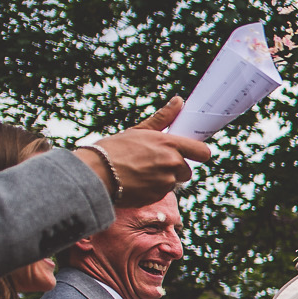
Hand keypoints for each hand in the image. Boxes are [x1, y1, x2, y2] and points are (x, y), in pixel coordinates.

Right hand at [77, 98, 211, 205]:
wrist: (94, 173)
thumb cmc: (114, 149)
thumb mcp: (138, 131)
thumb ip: (163, 118)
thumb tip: (179, 101)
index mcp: (169, 144)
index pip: (202, 152)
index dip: (197, 154)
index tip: (190, 153)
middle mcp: (171, 162)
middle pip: (187, 170)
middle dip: (174, 169)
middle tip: (153, 163)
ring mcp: (166, 181)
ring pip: (173, 182)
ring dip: (162, 180)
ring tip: (141, 172)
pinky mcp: (157, 196)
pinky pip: (161, 193)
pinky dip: (152, 190)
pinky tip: (136, 182)